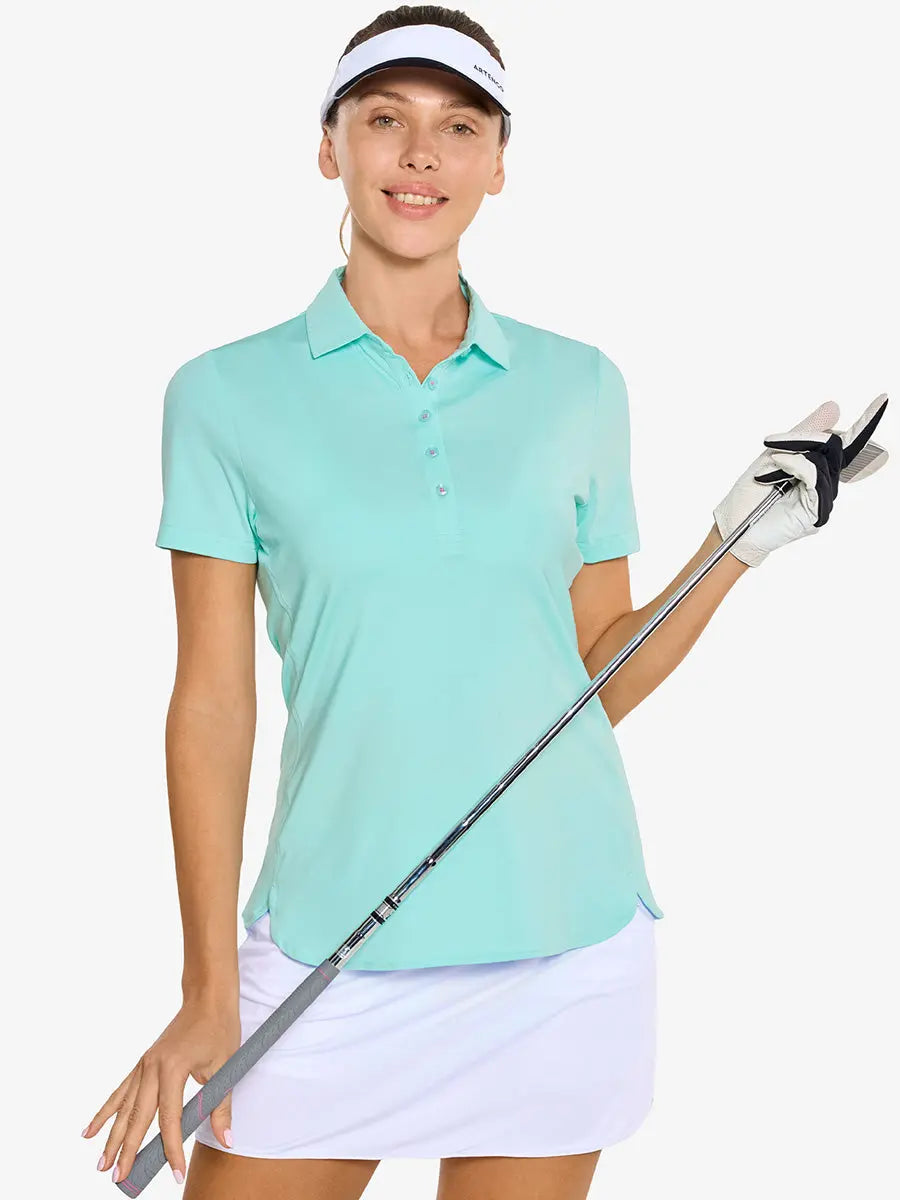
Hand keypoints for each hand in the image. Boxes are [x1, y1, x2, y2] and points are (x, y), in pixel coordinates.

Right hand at [82, 994, 239, 1185]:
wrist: (207, 998)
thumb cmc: (219, 1029)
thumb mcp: (226, 1066)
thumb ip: (221, 1106)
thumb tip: (227, 1140)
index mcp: (173, 1068)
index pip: (170, 1118)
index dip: (172, 1148)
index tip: (175, 1173)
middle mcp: (152, 1067)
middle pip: (138, 1116)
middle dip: (128, 1150)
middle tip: (119, 1178)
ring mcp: (144, 1064)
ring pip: (124, 1107)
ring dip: (112, 1137)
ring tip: (101, 1165)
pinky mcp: (143, 1063)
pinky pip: (120, 1091)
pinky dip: (106, 1112)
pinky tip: (90, 1131)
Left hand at [713, 393, 888, 566]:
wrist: (733, 525)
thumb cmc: (750, 495)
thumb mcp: (774, 455)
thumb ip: (805, 433)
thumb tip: (835, 406)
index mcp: (817, 469)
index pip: (846, 443)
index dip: (866, 422)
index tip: (882, 399)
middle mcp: (825, 484)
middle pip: (834, 446)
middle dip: (804, 438)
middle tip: (772, 443)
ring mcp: (823, 499)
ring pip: (824, 459)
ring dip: (793, 453)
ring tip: (770, 464)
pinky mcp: (817, 513)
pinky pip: (815, 475)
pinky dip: (796, 465)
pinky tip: (778, 466)